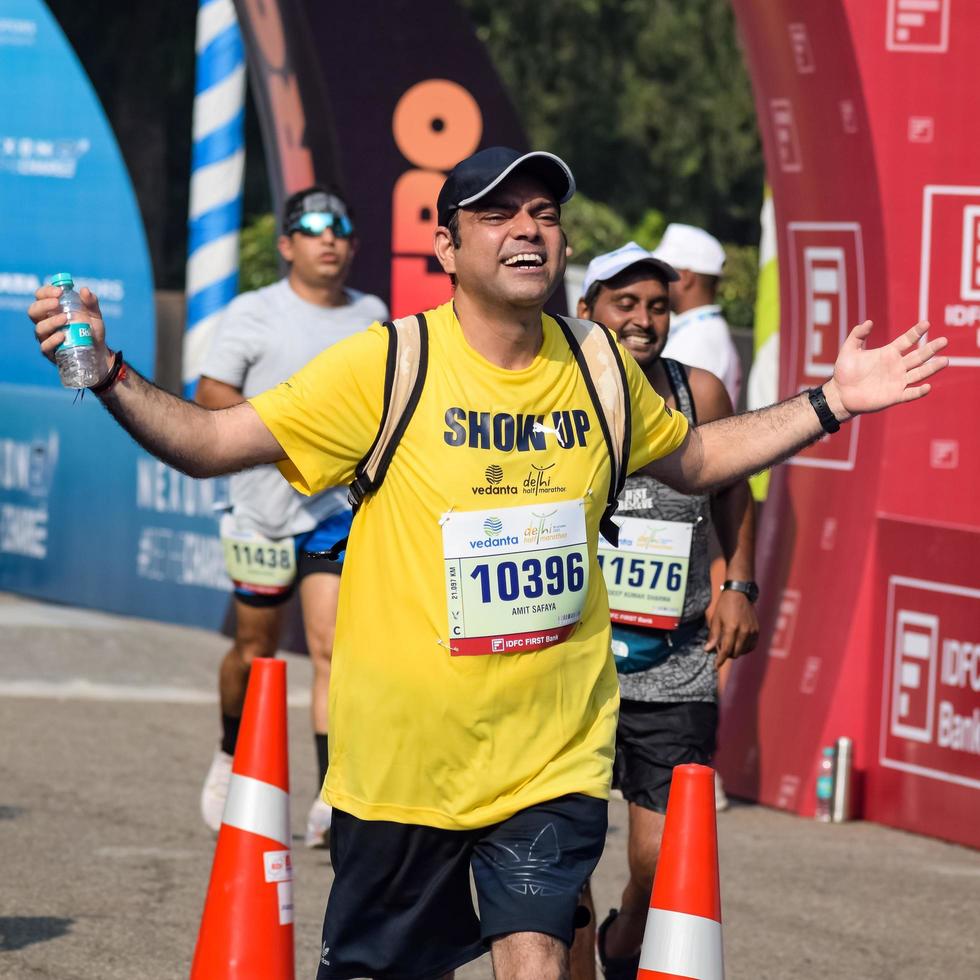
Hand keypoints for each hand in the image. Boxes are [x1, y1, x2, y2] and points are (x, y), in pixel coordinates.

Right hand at [28, 285, 111, 373]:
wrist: (99, 351)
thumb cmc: (91, 329)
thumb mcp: (94, 314)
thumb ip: (91, 302)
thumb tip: (85, 290)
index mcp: (52, 309)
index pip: (40, 296)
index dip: (46, 292)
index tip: (59, 291)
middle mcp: (45, 322)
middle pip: (33, 311)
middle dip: (43, 305)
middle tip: (57, 303)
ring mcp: (47, 337)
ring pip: (39, 328)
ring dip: (50, 322)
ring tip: (64, 319)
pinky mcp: (51, 352)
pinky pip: (45, 346)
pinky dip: (53, 340)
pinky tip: (62, 335)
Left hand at [705, 589, 758, 669]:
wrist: (739, 593)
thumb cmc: (724, 605)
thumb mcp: (715, 619)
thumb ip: (713, 636)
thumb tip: (708, 650)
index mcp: (732, 628)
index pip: (726, 650)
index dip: (720, 660)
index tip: (715, 667)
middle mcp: (744, 631)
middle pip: (735, 653)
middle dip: (727, 655)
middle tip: (720, 648)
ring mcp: (752, 631)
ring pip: (744, 651)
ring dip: (735, 652)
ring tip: (728, 644)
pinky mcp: (757, 631)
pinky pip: (751, 646)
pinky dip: (744, 649)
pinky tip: (738, 644)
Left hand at [824, 320, 947, 420]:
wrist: (840, 394)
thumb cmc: (844, 372)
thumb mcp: (849, 350)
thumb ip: (857, 335)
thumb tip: (868, 322)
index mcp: (888, 353)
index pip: (907, 340)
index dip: (916, 332)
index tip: (926, 323)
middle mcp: (896, 366)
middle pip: (918, 356)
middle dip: (931, 349)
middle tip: (944, 341)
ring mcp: (897, 381)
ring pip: (919, 373)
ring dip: (932, 368)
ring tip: (945, 360)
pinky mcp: (894, 396)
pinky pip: (910, 393)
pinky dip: (918, 391)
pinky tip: (927, 386)